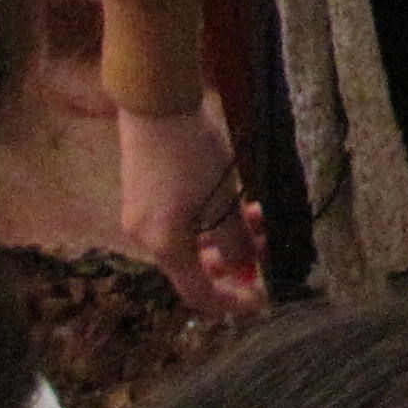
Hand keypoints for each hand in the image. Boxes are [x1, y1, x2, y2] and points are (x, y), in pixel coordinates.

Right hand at [117, 98, 265, 319]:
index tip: (261, 300)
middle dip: (234, 263)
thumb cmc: (190, 152)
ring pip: (192, 244)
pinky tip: (237, 204)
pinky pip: (183, 225)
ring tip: (257, 218)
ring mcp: (143, 217)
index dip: (230, 303)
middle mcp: (147, 238)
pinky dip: (211, 222)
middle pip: (195, 270)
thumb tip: (247, 273)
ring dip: (227, 238)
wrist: (156, 104)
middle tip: (265, 248)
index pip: (197, 295)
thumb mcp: (223, 200)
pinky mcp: (146, 198)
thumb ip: (236, 242)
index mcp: (163, 245)